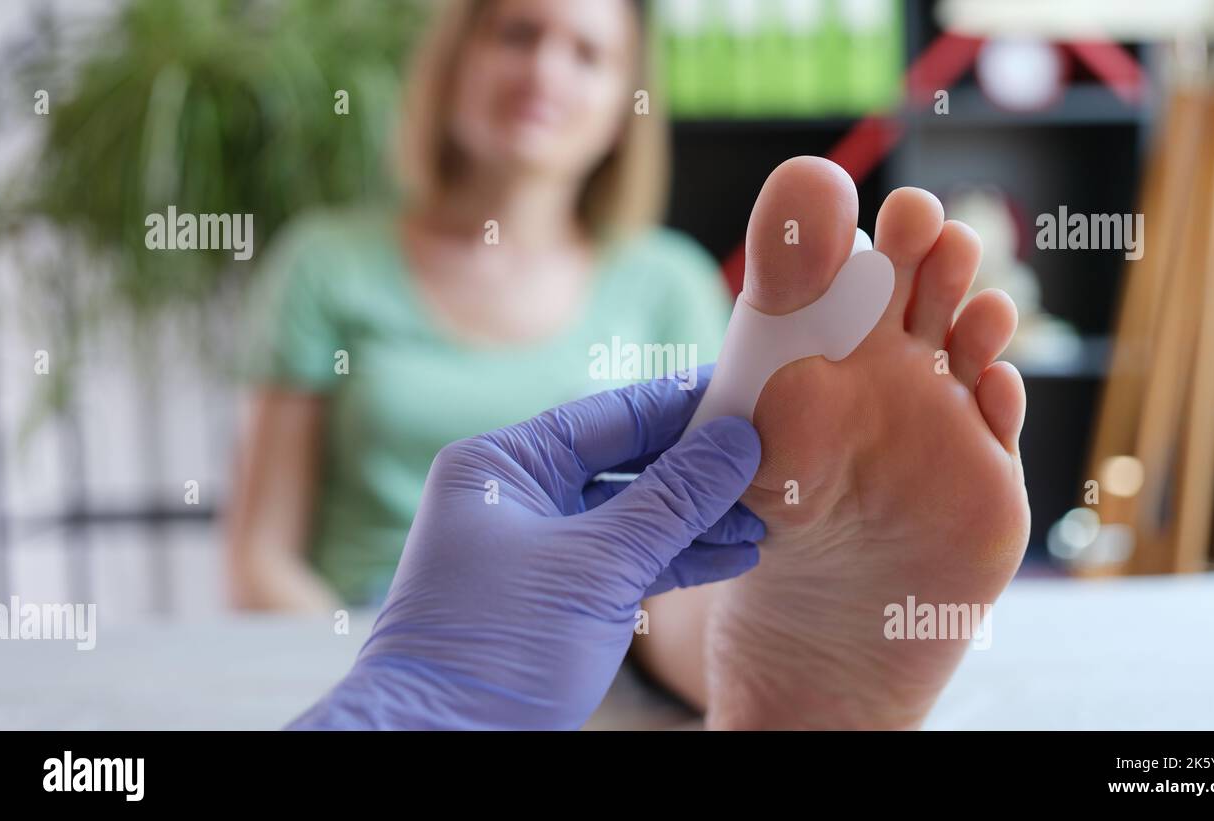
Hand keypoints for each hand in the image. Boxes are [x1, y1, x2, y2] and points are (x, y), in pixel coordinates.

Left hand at [289, 366, 762, 728]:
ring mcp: (538, 548)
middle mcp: (518, 496)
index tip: (745, 389)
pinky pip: (628, 562)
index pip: (609, 415)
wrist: (443, 743)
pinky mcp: (558, 597)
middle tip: (771, 455)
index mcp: (503, 465)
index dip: (681, 404)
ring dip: (699, 518)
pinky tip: (735, 555)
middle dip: (699, 468)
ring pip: (634, 516)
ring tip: (766, 515)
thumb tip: (738, 441)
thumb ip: (672, 500)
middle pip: (627, 463)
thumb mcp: (597, 564)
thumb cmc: (498, 644)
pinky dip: (679, 559)